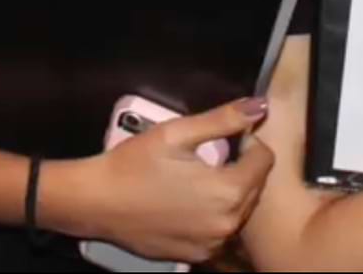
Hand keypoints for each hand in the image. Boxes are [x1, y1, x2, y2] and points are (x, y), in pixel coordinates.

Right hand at [40, 97, 273, 262]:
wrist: (97, 202)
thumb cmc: (136, 162)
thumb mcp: (178, 132)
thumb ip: (223, 119)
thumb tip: (260, 105)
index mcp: (228, 191)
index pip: (265, 160)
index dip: (248, 142)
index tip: (225, 138)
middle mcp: (227, 224)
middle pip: (255, 187)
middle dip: (241, 167)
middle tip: (210, 155)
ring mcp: (212, 245)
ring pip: (240, 210)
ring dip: (229, 192)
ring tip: (199, 176)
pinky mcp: (196, 256)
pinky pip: (220, 231)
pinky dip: (214, 214)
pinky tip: (189, 200)